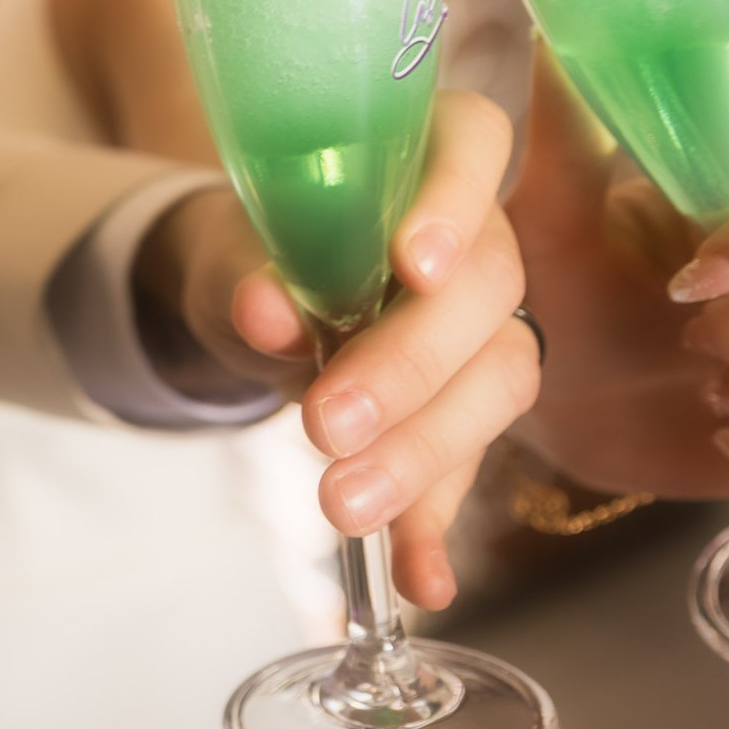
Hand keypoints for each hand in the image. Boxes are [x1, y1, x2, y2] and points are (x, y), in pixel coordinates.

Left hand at [139, 91, 537, 609]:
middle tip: (327, 423)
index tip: (414, 264)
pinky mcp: (463, 418)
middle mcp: (477, 242)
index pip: (474, 147)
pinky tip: (420, 581)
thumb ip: (249, 272)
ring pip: (494, 386)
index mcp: (427, 159)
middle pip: (485, 292)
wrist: (254, 306)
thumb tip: (264, 308)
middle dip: (410, 365)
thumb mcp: (234, 251)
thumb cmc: (259, 251)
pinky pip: (465, 473)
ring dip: (422, 453)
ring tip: (343, 505)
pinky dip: (433, 528)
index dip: (456, 201)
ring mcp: (483, 333)